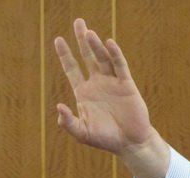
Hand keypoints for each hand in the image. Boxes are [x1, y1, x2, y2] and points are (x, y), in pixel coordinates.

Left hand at [54, 19, 167, 177]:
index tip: (58, 40)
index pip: (72, 69)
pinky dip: (115, 55)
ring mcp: (113, 83)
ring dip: (96, 46)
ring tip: (89, 33)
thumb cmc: (106, 139)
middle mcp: (98, 84)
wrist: (131, 143)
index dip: (65, 55)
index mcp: (84, 93)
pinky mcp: (127, 85)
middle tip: (79, 22)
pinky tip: (109, 43)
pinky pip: (120, 66)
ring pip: (103, 59)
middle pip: (88, 57)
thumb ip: (69, 123)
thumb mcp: (83, 133)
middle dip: (82, 40)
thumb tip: (59, 107)